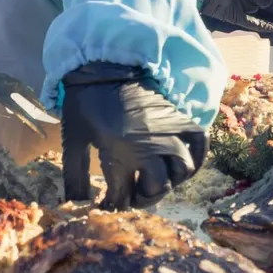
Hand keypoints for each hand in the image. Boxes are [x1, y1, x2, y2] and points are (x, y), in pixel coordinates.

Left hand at [60, 63, 207, 209]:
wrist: (102, 65)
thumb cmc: (84, 103)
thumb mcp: (72, 140)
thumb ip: (75, 176)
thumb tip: (74, 203)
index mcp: (120, 153)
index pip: (123, 196)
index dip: (114, 206)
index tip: (107, 207)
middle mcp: (150, 147)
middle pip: (158, 188)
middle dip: (143, 198)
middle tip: (131, 196)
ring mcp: (169, 132)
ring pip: (182, 172)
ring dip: (169, 182)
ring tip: (154, 181)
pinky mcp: (179, 119)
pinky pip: (200, 146)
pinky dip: (196, 160)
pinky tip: (182, 167)